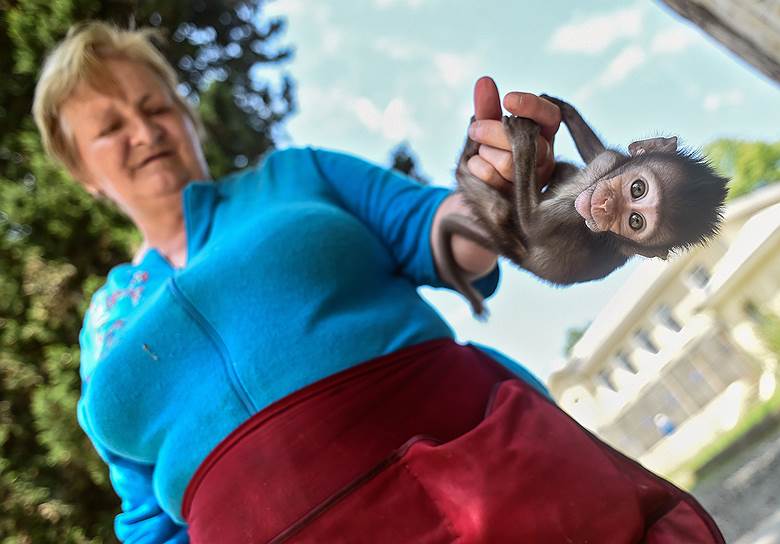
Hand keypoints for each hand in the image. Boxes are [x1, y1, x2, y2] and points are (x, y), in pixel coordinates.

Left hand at [466, 76, 560, 192]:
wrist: (476, 188)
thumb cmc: (488, 153)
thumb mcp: (486, 128)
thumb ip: (487, 107)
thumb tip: (484, 81)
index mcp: (543, 134)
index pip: (550, 116)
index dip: (532, 106)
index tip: (507, 99)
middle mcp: (544, 157)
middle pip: (525, 141)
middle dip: (492, 131)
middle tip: (474, 129)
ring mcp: (533, 180)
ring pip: (508, 162)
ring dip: (484, 153)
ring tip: (481, 153)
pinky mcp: (517, 198)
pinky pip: (493, 177)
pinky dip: (478, 168)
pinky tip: (478, 168)